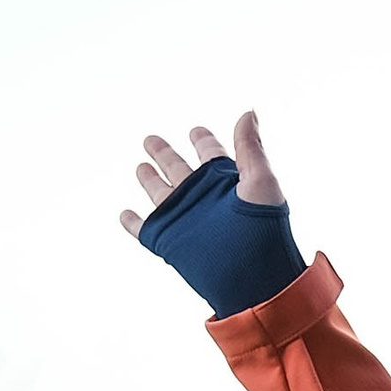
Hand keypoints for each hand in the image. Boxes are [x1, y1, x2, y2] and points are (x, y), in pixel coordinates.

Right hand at [120, 110, 281, 238]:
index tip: (196, 131)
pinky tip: (125, 214)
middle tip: (150, 139)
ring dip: (148, 179)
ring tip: (140, 166)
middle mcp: (201, 198)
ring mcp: (183, 218)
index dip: (202, 141)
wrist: (254, 279)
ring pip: (159, 193)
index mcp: (224, 182)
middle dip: (165, 154)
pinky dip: (132, 222)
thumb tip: (248, 112)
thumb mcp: (261, 182)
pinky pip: (144, 229)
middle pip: (178, 168)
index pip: (210, 153)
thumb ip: (251, 148)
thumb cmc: (265, 232)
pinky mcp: (169, 241)